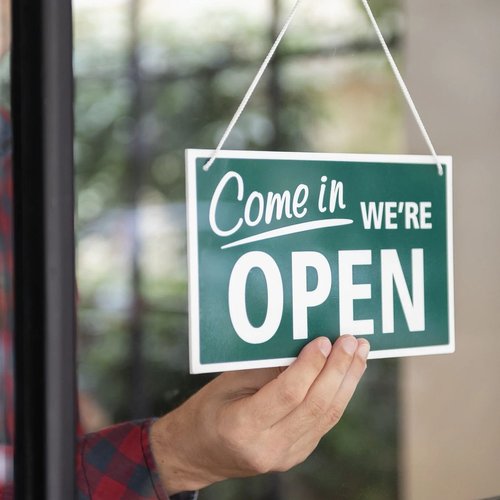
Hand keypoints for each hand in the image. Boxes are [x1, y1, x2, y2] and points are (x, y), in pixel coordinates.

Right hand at [150, 335, 369, 494]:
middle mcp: (268, 447)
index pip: (288, 394)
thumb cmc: (206, 411)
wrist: (197, 453)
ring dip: (347, 381)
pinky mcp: (296, 455)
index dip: (310, 366)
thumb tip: (303, 344)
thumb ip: (265, 367)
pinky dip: (338, 395)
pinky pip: (323, 422)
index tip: (324, 340)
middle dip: (338, 370)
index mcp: (242, 427)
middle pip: (315, 406)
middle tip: (352, 341)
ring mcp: (285, 456)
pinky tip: (346, 373)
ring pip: (327, 416)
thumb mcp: (227, 382)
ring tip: (359, 353)